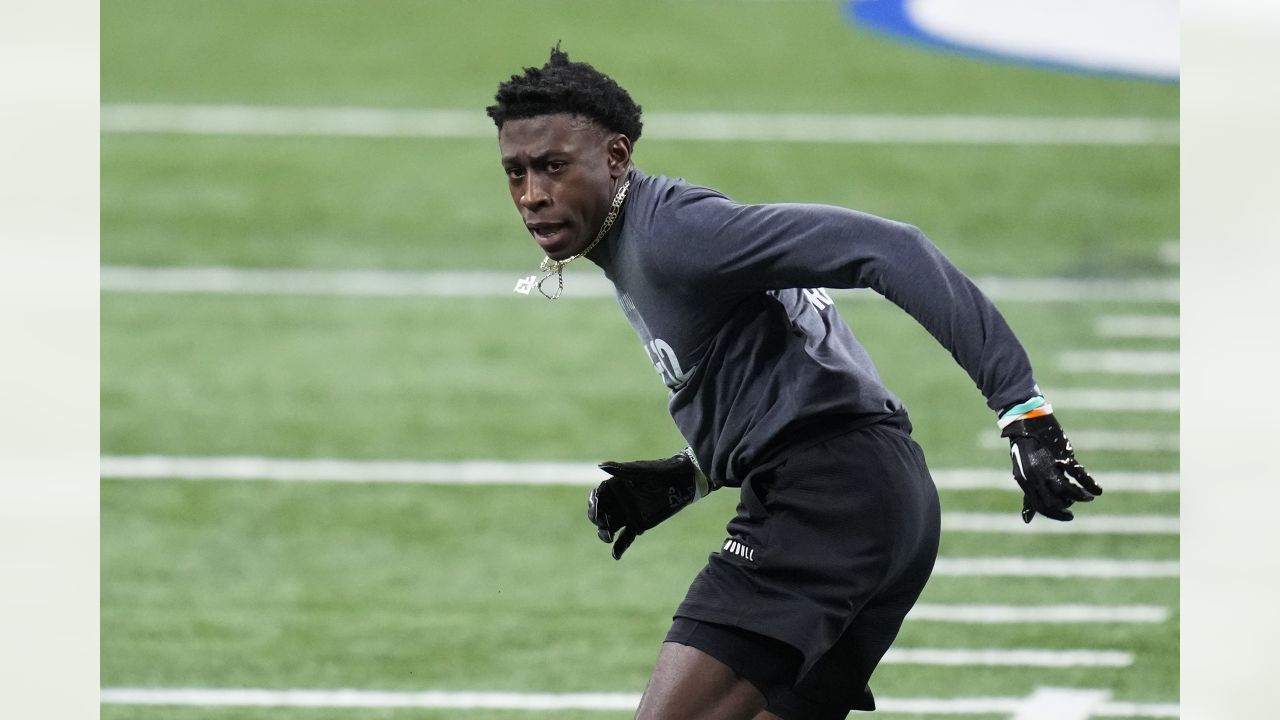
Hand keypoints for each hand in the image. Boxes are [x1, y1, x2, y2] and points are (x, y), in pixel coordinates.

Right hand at [586, 450, 709, 558]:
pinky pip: (625, 538)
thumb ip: (621, 470)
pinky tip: (616, 556)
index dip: (594, 504)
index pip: (596, 497)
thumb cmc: (661, 471)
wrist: (681, 481)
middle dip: (597, 520)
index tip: (597, 510)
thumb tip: (600, 466)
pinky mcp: (637, 525)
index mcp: (613, 487)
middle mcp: (616, 502)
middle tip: (604, 523)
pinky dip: (619, 547)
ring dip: (604, 533)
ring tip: (609, 537)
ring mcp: (626, 515)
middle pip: (599, 514)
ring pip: (609, 527)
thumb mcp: (641, 471)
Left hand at [1000, 414, 1101, 522]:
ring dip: (1079, 497)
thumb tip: (1027, 519)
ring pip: (1067, 490)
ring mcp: (1050, 466)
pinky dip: (1090, 484)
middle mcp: (1037, 476)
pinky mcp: (1063, 456)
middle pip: (1055, 501)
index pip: (1042, 507)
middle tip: (1074, 502)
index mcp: (1026, 482)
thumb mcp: (1024, 475)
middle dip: (1067, 505)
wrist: (1028, 423)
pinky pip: (1079, 474)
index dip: (1056, 515)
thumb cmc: (1025, 451)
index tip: (1068, 516)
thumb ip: (1029, 496)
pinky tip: (1097, 491)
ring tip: (1087, 497)